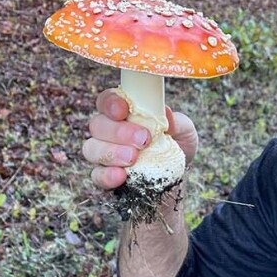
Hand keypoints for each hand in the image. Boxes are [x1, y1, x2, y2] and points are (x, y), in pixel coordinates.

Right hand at [83, 89, 198, 190]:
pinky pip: (96, 176)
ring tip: (133, 158)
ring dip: (111, 153)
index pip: (107, 100)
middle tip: (143, 140)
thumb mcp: (184, 130)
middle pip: (97, 125)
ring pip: (91, 148)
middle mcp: (109, 131)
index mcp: (124, 111)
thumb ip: (177, 121)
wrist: (180, 174)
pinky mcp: (105, 176)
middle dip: (118, 132)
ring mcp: (104, 154)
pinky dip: (106, 176)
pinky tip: (121, 176)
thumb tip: (165, 114)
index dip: (110, 103)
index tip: (123, 110)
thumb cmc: (177, 143)